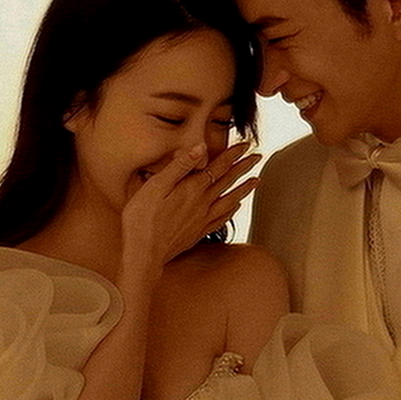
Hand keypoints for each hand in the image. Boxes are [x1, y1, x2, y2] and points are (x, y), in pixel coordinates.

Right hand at [120, 142, 259, 273]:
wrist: (143, 254)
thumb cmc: (142, 219)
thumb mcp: (156, 186)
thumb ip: (179, 166)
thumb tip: (201, 147)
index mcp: (192, 189)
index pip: (218, 166)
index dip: (233, 154)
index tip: (246, 145)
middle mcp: (201, 204)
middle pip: (227, 181)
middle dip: (243, 167)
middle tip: (258, 157)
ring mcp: (201, 220)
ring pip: (230, 201)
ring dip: (244, 189)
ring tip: (256, 181)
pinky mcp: (197, 233)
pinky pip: (221, 219)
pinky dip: (231, 211)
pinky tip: (235, 207)